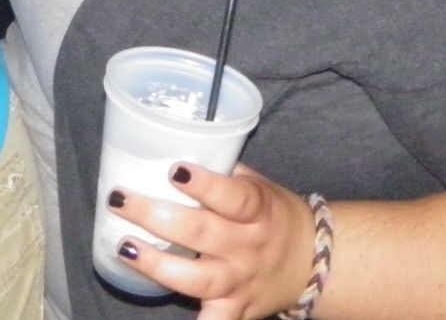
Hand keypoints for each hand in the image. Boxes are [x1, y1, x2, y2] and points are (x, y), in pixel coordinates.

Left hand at [107, 162, 314, 319]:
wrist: (311, 261)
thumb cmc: (276, 214)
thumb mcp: (261, 187)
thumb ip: (228, 175)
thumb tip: (183, 153)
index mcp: (258, 209)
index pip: (232, 196)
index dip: (203, 185)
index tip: (175, 170)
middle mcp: (247, 246)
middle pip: (200, 233)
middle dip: (156, 216)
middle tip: (122, 200)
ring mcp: (238, 281)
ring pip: (194, 278)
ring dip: (155, 263)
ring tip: (125, 247)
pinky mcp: (232, 310)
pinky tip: (157, 311)